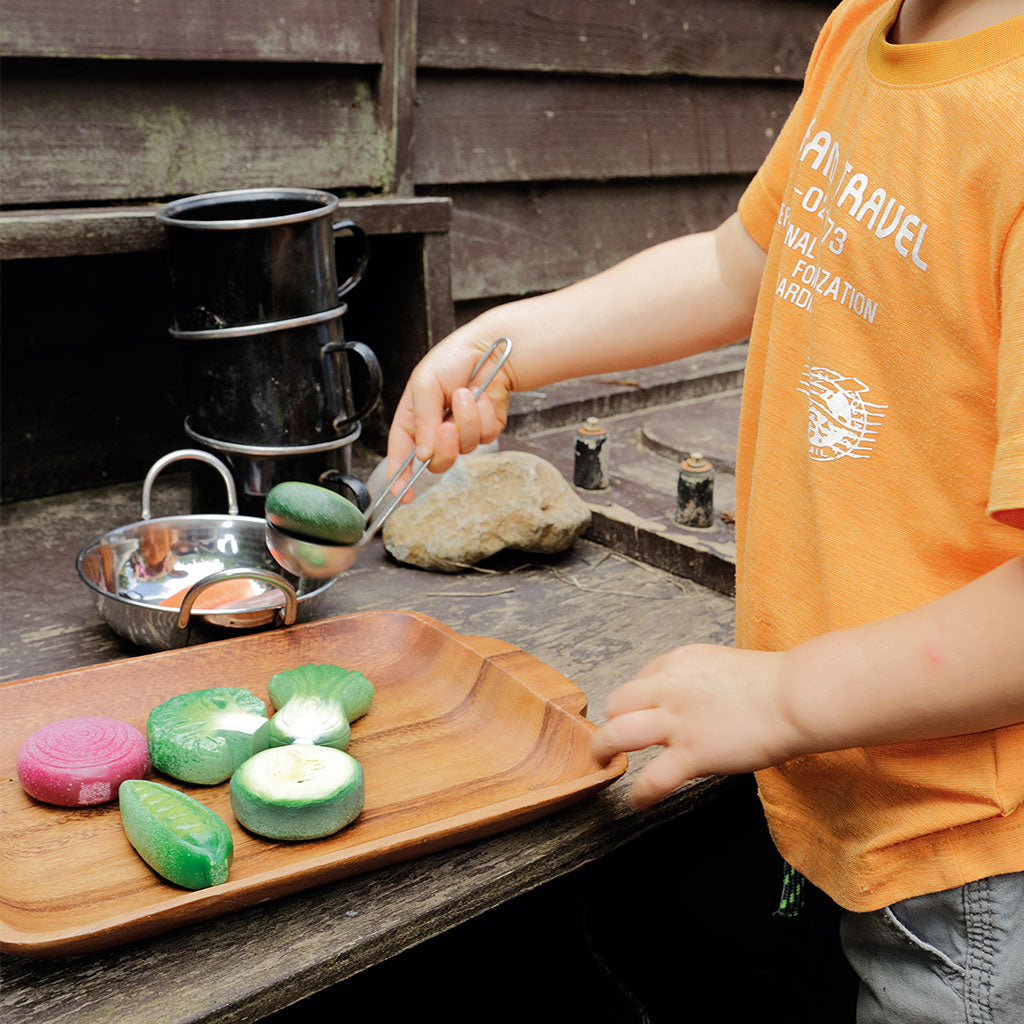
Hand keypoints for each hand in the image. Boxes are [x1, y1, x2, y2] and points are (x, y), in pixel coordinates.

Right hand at [386, 324, 517, 497]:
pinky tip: (482, 396)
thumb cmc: (451, 359)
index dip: (400, 477)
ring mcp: (462, 432)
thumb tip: (421, 455)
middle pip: (436, 461)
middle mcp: (436, 430)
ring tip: (466, 394)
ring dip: (468, 420)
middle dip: (444, 446)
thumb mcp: (425, 384)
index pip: (402, 454)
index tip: (402, 494)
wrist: (488, 349)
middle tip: (447, 426)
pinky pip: (487, 436)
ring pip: (465, 449)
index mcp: (413, 419)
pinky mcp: (486, 429)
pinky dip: (486, 415)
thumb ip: (422, 421)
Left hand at [591, 644, 797, 809]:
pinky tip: (639, 803)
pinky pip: (653, 778)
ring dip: (605, 750)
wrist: (797, 697)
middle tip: (613, 738)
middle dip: (612, 721)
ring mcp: (678, 721)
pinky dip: (640, 794)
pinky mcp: (693, 753)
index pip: (641, 679)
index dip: (639, 701)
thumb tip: (689, 700)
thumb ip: (697, 681)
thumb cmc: (774, 684)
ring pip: (619, 734)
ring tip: (603, 764)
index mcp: (678, 663)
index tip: (644, 715)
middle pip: (618, 702)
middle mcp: (669, 687)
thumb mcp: (722, 666)